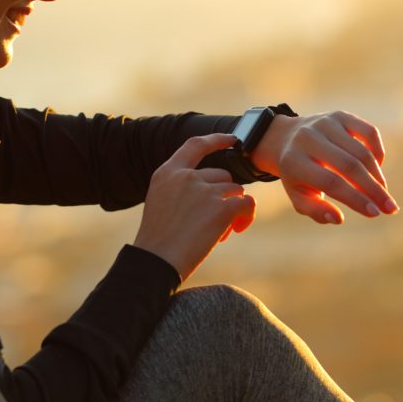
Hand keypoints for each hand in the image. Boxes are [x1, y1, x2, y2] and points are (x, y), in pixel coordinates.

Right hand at [133, 133, 255, 282]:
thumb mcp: (161, 203)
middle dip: (223, 196)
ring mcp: (205, 190)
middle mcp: (186, 176)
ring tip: (218, 233)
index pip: (195, 145)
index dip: (216, 140)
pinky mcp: (221, 207)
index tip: (231, 139)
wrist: (156, 262)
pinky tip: (235, 230)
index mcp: (167, 173)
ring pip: (235, 190)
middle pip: (222, 175)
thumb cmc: (158, 241)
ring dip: (232, 210)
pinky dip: (246, 216)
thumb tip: (219, 190)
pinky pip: (245, 203)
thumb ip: (182, 189)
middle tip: (214, 223)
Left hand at [250, 111, 396, 224]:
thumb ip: (316, 211)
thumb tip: (339, 219)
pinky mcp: (340, 115)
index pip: (331, 182)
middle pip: (349, 166)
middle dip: (373, 189)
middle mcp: (308, 138)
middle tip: (390, 208)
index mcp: (294, 161)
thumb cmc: (297, 176)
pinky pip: (369, 132)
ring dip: (377, 176)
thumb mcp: (299, 196)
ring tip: (383, 194)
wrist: (287, 139)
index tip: (374, 213)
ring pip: (361, 151)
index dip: (355, 198)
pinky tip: (377, 169)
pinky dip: (378, 152)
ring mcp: (325, 123)